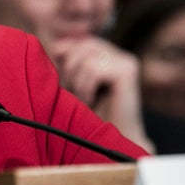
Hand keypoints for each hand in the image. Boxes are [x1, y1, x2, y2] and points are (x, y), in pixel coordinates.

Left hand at [49, 36, 154, 152]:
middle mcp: (118, 54)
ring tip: (85, 100)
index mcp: (107, 54)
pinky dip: (86, 88)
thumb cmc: (87, 114)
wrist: (108, 142)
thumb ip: (67, 61)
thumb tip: (57, 46)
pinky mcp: (128, 70)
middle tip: (76, 94)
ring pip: (84, 59)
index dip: (64, 59)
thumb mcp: (72, 83)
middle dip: (69, 72)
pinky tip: (93, 101)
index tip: (66, 83)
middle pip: (78, 47)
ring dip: (77, 83)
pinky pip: (93, 69)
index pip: (77, 42)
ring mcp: (125, 60)